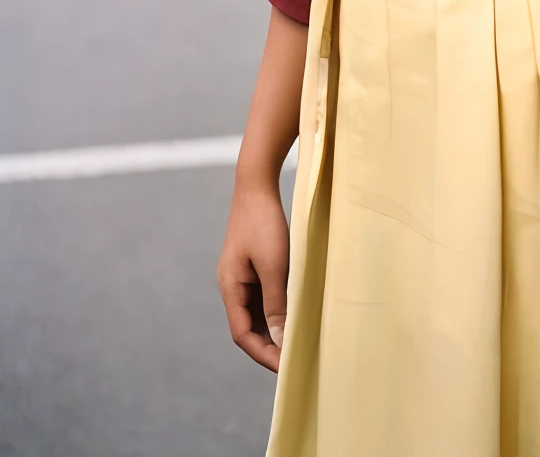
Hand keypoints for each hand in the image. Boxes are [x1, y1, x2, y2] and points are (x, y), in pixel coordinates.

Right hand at [217, 179, 289, 371]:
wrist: (257, 184)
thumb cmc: (264, 223)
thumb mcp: (273, 265)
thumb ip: (275, 303)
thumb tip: (278, 340)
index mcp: (230, 287)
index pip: (242, 334)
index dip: (263, 353)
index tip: (285, 368)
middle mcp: (233, 284)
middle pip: (248, 327)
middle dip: (269, 346)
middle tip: (294, 361)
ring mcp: (242, 275)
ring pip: (257, 313)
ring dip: (273, 329)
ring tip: (297, 343)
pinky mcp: (254, 265)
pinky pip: (263, 296)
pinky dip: (277, 310)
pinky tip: (294, 314)